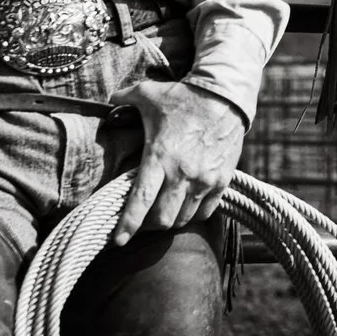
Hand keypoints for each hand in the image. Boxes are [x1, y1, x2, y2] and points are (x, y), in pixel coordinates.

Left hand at [113, 80, 245, 241]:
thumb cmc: (185, 97)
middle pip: (161, 219)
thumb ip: (124, 98)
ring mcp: (204, 179)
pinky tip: (186, 205)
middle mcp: (182, 173)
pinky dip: (193, 214)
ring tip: (164, 211)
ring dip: (170, 220)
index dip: (127, 226)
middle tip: (142, 218)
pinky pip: (205, 212)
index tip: (117, 241)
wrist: (227, 96)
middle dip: (148, 224)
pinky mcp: (222, 181)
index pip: (141, 202)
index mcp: (160, 157)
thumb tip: (109, 99)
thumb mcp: (150, 94)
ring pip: (182, 219)